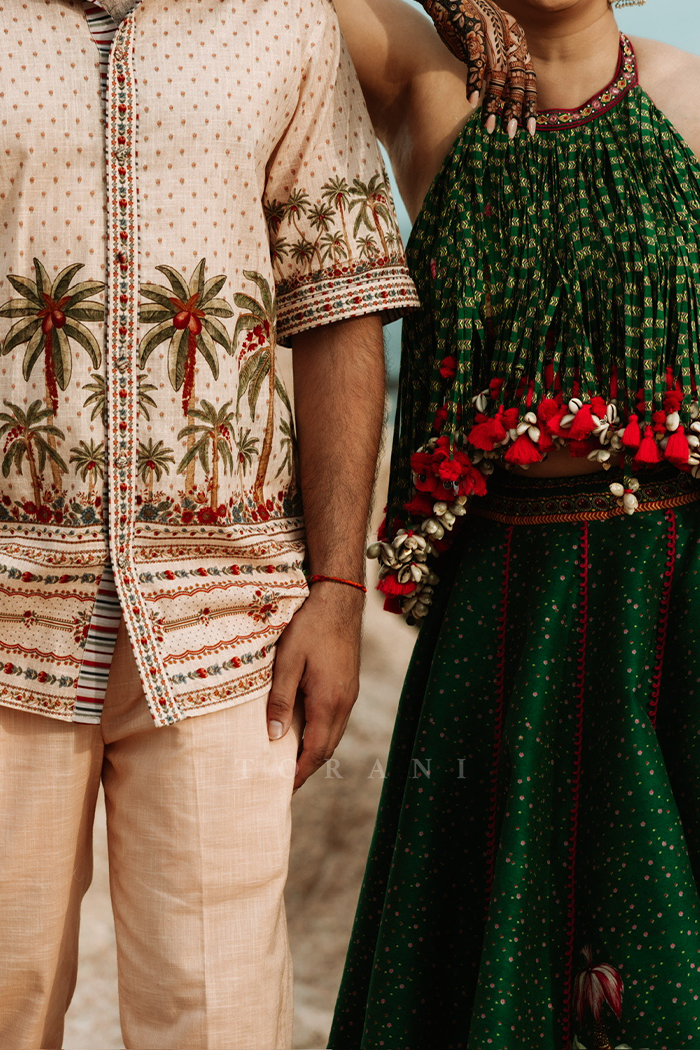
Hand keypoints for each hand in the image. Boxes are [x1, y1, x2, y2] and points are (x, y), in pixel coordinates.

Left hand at [267, 585, 363, 790]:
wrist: (340, 598)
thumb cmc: (310, 626)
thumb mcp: (288, 661)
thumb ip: (281, 700)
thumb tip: (275, 736)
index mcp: (329, 703)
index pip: (315, 752)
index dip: (299, 774)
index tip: (282, 789)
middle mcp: (344, 703)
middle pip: (327, 748)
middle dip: (306, 767)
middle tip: (282, 781)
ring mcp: (349, 693)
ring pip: (333, 734)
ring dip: (314, 750)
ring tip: (290, 760)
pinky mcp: (348, 683)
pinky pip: (336, 719)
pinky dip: (321, 733)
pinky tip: (304, 729)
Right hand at [421, 0, 536, 135]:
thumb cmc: (470, 22)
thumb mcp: (492, 42)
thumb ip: (500, 63)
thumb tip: (503, 93)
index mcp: (517, 43)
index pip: (528, 79)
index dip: (529, 105)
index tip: (530, 129)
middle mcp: (509, 40)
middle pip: (517, 81)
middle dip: (515, 110)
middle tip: (511, 134)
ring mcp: (491, 37)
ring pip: (497, 77)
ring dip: (493, 105)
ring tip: (490, 127)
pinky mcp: (472, 33)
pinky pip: (476, 63)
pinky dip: (474, 84)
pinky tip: (472, 103)